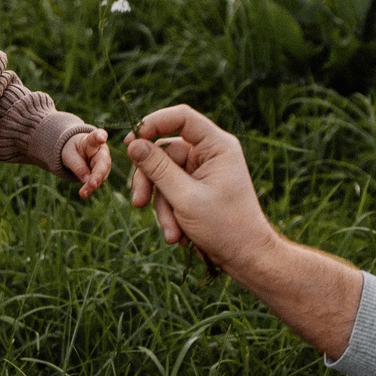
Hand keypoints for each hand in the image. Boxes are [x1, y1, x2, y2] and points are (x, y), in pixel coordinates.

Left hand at [59, 127, 112, 196]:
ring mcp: (104, 163)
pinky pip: (97, 181)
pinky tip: (84, 193)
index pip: (96, 137)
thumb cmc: (72, 149)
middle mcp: (101, 151)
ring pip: (102, 174)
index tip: (102, 138)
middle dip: (98, 174)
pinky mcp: (102, 173)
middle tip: (92, 184)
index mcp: (91, 141)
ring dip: (93, 185)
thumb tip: (86, 179)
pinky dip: (90, 188)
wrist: (75, 152)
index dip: (100, 137)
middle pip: (103, 162)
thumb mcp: (69, 154)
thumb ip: (77, 164)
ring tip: (83, 193)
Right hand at [124, 105, 276, 270]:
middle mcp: (209, 154)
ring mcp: (201, 172)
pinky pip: (169, 192)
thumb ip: (157, 169)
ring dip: (161, 207)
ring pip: (162, 176)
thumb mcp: (185, 198)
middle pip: (163, 152)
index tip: (130, 143)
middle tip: (138, 203)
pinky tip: (179, 235)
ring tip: (172, 234)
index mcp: (217, 146)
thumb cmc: (225, 227)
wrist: (245, 257)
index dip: (153, 124)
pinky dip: (169, 213)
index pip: (181, 118)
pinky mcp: (194, 189)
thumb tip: (133, 145)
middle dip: (150, 182)